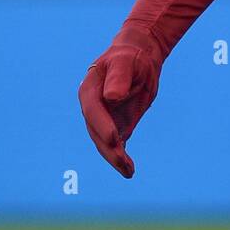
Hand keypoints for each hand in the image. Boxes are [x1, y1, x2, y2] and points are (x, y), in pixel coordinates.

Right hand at [78, 24, 163, 177]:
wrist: (139, 59)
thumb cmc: (130, 58)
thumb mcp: (125, 62)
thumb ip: (118, 78)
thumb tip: (112, 97)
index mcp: (90, 91)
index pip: (93, 111)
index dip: (102, 125)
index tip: (114, 138)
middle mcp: (92, 108)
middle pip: (96, 132)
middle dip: (109, 149)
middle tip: (124, 162)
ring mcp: (103, 119)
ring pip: (105, 143)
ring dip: (115, 158)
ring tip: (129, 171)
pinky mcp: (116, 126)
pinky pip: (117, 144)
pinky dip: (121, 158)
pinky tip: (129, 169)